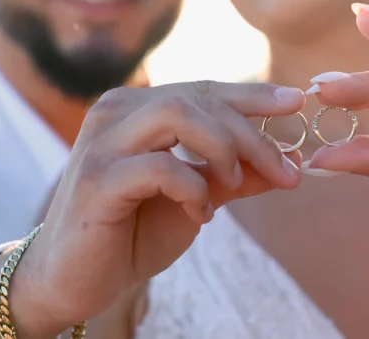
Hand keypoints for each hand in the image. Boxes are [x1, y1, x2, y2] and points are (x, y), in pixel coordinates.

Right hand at [11, 80, 304, 336]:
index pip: (202, 88)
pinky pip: (160, 167)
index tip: (296, 103)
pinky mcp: (98, 179)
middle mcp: (114, 112)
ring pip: (177, 114)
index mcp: (135, 108)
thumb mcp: (195, 200)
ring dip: (223, 148)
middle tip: (287, 170)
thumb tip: (291, 162)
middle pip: (197, 98)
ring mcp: (102, 142)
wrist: (71, 280)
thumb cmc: (130, 234)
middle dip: (251, 131)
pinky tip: (200, 214)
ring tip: (235, 183)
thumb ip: (234, 176)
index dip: (252, 94)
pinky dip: (193, 188)